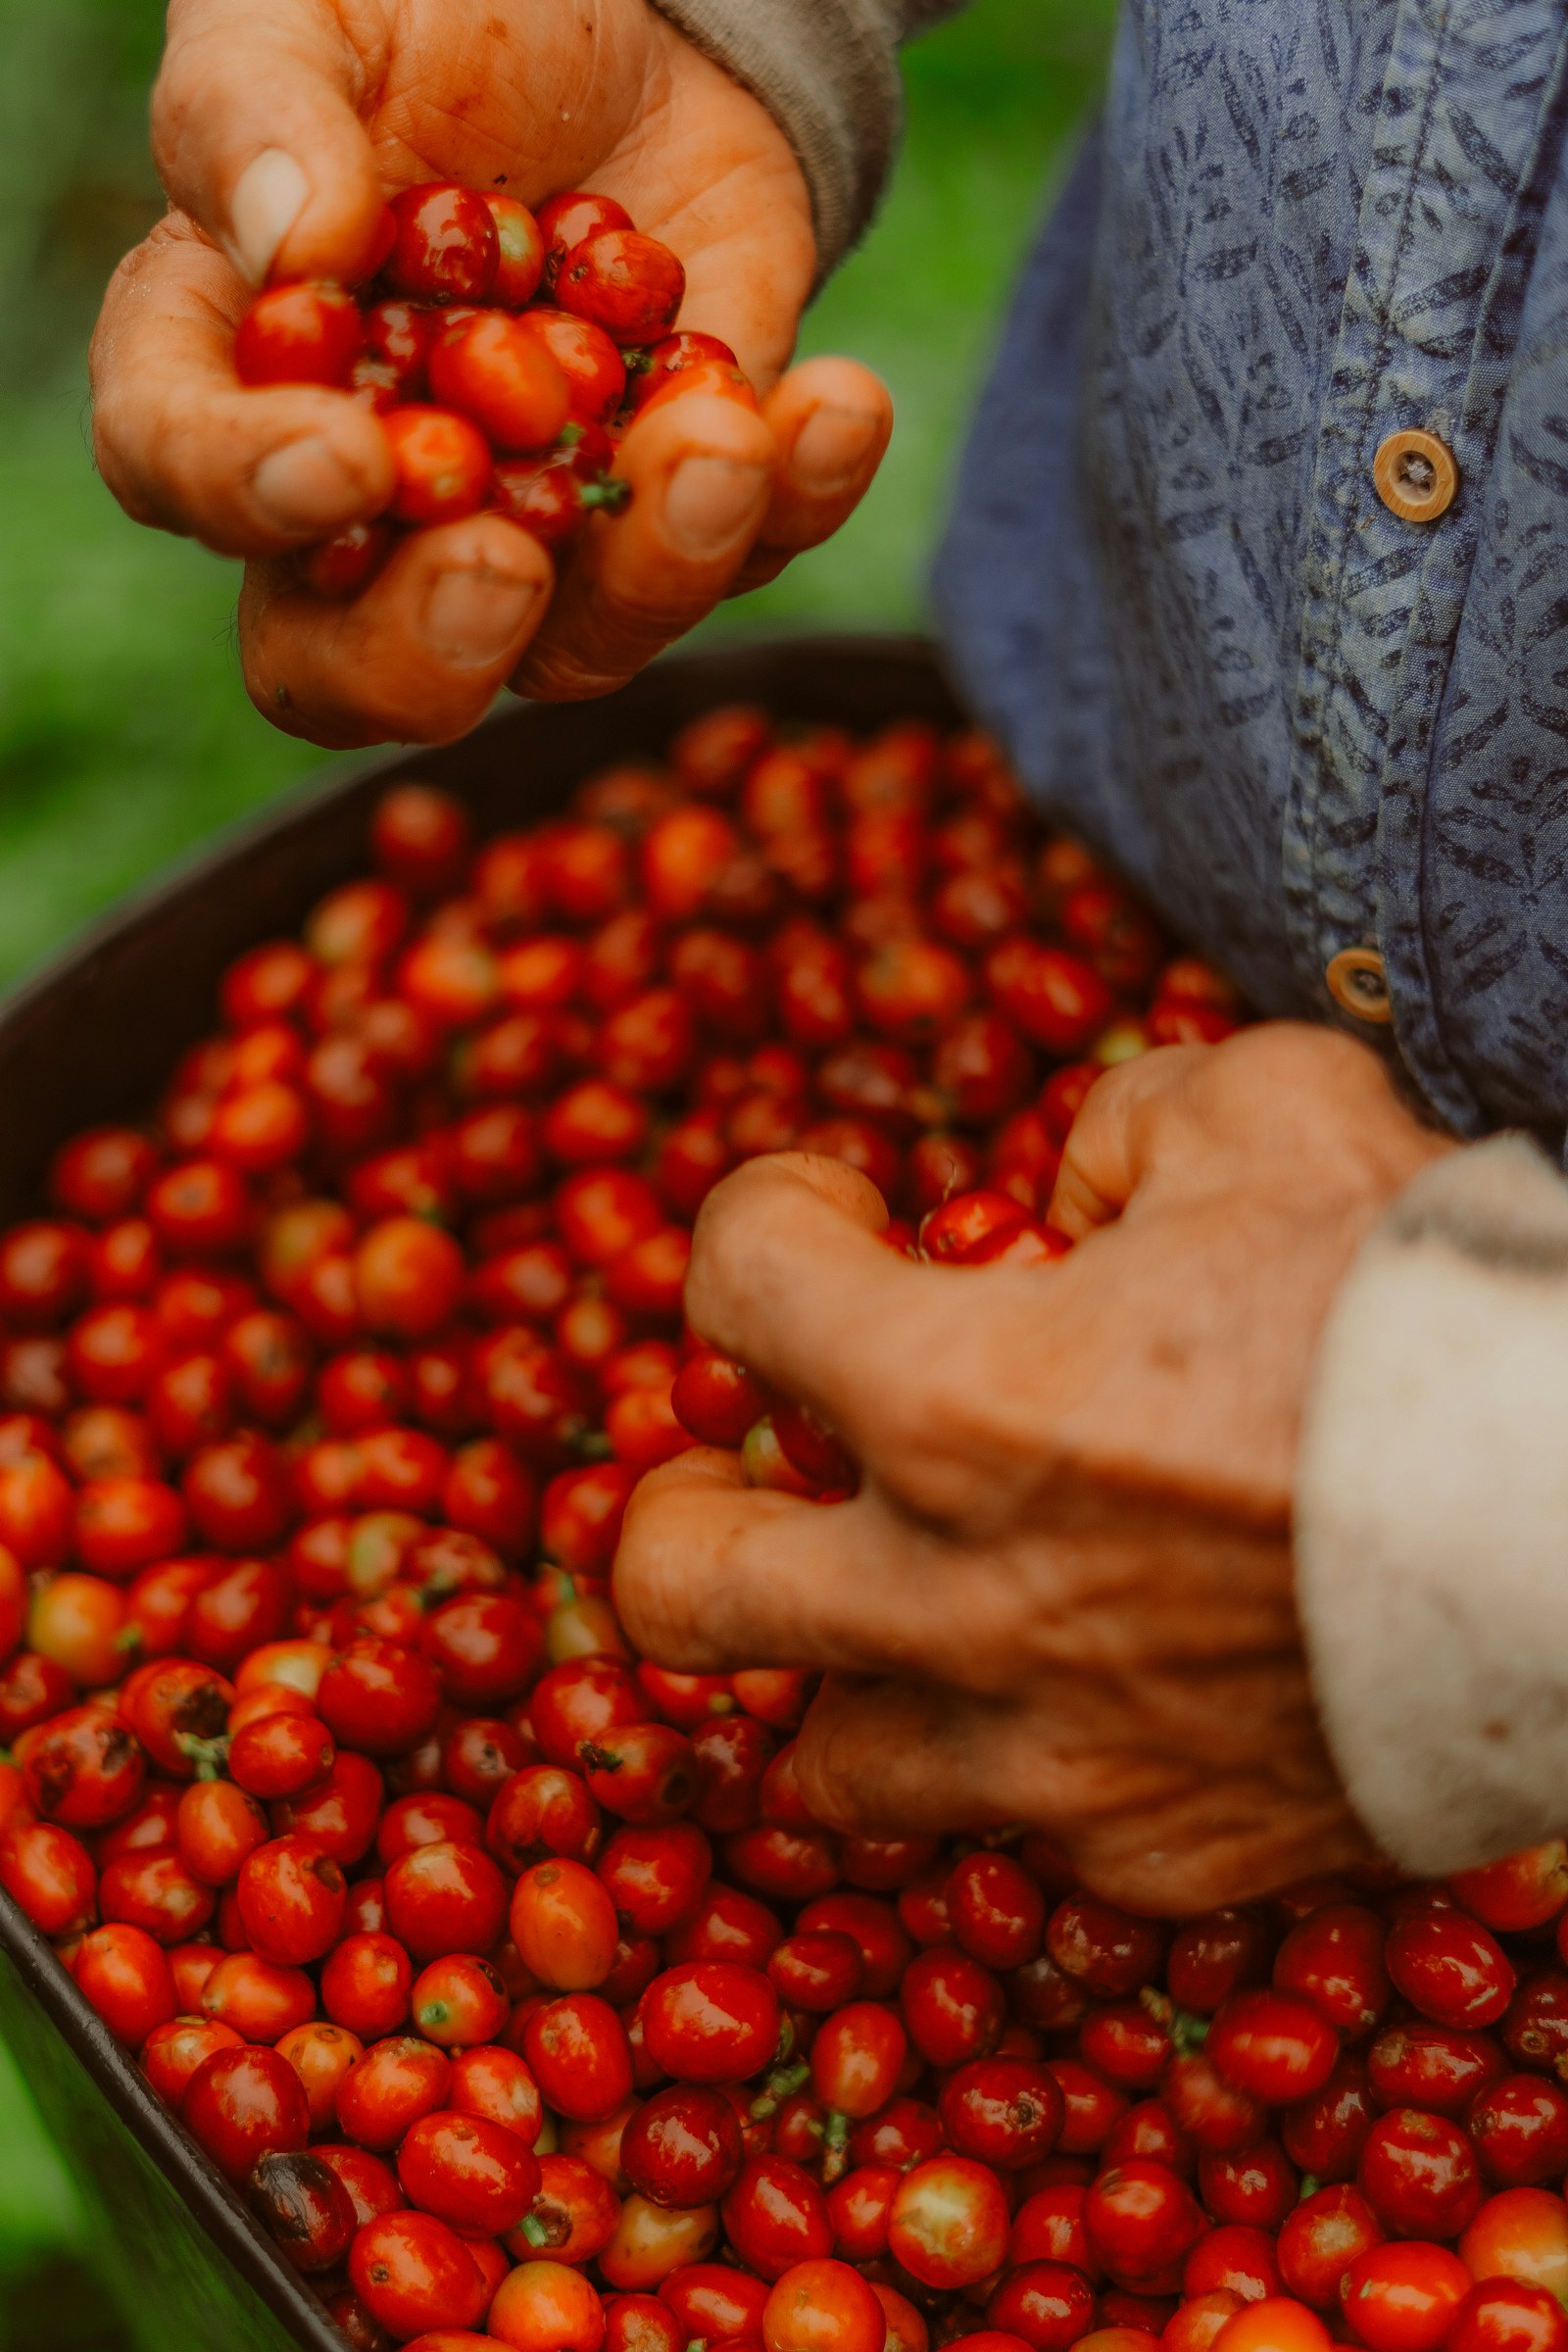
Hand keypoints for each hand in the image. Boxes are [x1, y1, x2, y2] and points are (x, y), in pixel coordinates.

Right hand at [89, 0, 890, 747]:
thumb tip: (292, 244)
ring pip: (574, 646)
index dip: (248, 492)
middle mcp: (369, 501)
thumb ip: (261, 113)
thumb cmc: (443, 10)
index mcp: (234, 370)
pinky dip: (796, 498)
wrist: (645, 16)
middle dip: (431, 644)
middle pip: (353, 667)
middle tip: (504, 560)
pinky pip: (738, 559)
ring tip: (721, 427)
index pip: (182, 472)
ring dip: (657, 562)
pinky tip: (837, 404)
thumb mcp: (319, 7)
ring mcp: (533, 530)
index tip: (349, 456)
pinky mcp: (676, 516)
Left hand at [615, 1026, 1455, 1911]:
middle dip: (682, 1506)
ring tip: (901, 1599)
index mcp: (959, 1395)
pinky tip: (1090, 1677)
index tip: (833, 1215)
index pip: (733, 1283)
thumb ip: (1122, 1124)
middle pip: (674, 1587)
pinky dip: (1023, 1749)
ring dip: (838, 1665)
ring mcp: (1052, 1751)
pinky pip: (1024, 1831)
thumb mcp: (1274, 1112)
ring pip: (823, 1761)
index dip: (767, 1220)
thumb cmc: (1436, 1303)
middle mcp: (961, 1596)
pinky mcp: (1162, 1854)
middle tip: (748, 1464)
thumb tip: (1062, 1201)